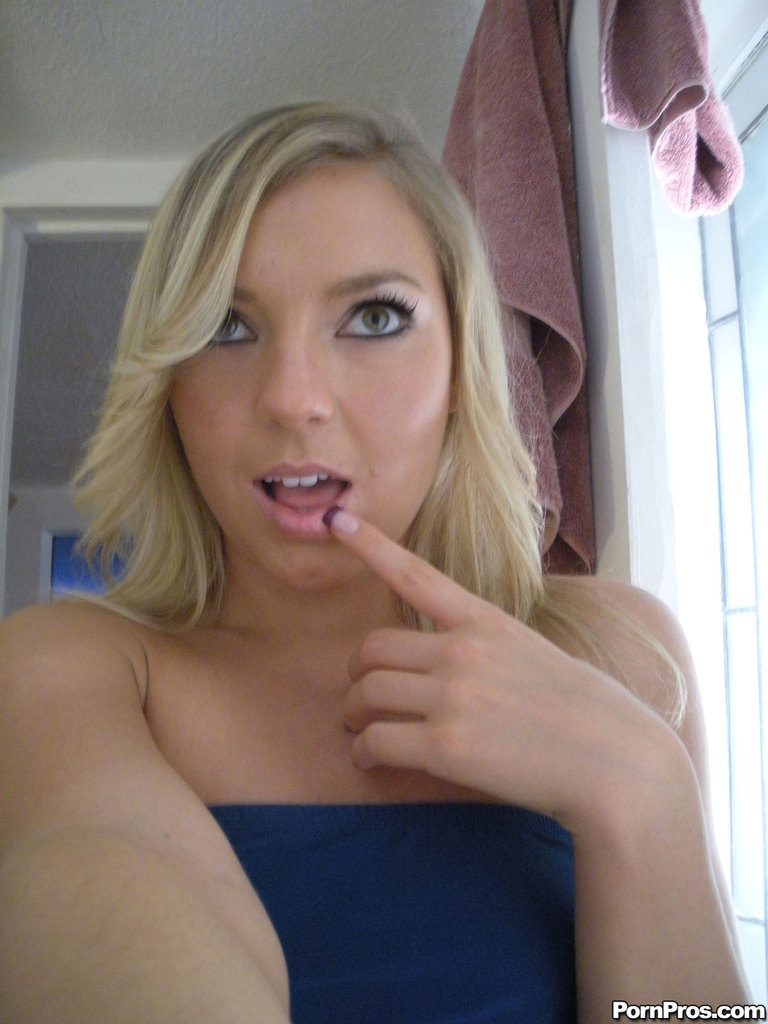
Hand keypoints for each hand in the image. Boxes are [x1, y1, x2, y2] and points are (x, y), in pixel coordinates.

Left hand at [324, 507, 680, 834]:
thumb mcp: (536, 653)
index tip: (339, 522)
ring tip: (358, 730)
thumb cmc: (586, 711)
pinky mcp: (446, 745)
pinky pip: (375, 740)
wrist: (617, 763)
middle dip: (356, 674)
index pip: (417, 575)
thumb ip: (486, 648)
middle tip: (358, 697)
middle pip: (372, 649)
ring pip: (366, 693)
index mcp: (486, 622)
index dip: (372, 546)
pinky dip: (363, 751)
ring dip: (352, 714)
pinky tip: (369, 759)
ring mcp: (453, 697)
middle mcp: (463, 651)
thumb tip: (445, 664)